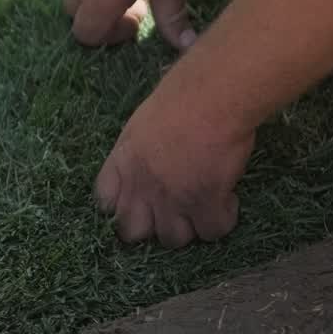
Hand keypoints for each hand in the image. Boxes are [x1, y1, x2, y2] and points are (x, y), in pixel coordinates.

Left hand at [95, 88, 252, 247]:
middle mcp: (140, 185)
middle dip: (152, 226)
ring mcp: (170, 198)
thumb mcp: (142, 122)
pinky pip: (212, 231)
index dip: (122, 206)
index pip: (105, 202)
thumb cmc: (182, 94)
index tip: (140, 200)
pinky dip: (222, 219)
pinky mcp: (204, 202)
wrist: (212, 94)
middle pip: (132, 231)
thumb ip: (139, 149)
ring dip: (189, 226)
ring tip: (202, 206)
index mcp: (122, 161)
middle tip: (173, 210)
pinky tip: (227, 199)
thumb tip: (153, 157)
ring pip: (173, 239)